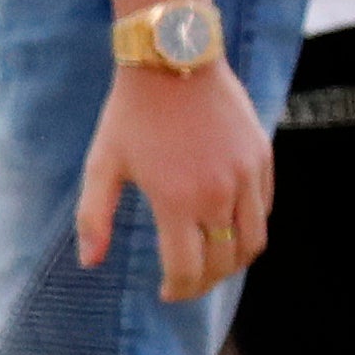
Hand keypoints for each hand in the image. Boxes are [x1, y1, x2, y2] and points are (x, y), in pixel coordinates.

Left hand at [86, 49, 273, 302]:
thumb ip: (93, 217)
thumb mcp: (101, 165)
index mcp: (177, 200)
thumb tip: (89, 262)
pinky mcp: (262, 157)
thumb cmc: (130, 115)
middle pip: (224, 261)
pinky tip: (225, 228)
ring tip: (210, 264)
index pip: (188, 269)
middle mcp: (219, 192)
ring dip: (233, 261)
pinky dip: (249, 227)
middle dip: (204, 282)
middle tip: (186, 285)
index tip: (166, 293)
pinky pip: (264, 208)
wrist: (174, 61)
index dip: (178, 290)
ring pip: (253, 240)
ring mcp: (246, 175)